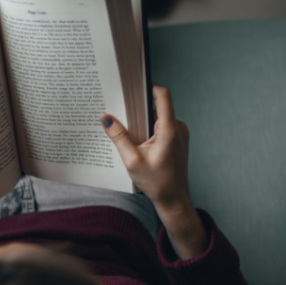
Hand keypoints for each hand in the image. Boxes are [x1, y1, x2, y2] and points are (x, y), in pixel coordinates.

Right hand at [100, 84, 206, 258]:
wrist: (174, 200)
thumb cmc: (156, 183)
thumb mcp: (132, 160)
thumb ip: (118, 137)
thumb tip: (105, 117)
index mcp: (169, 130)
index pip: (163, 95)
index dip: (149, 85)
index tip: (133, 84)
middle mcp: (178, 128)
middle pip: (158, 105)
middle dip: (140, 106)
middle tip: (121, 106)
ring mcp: (180, 134)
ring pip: (160, 117)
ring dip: (144, 119)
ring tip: (127, 126)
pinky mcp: (178, 140)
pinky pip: (163, 126)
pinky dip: (150, 129)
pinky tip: (137, 139)